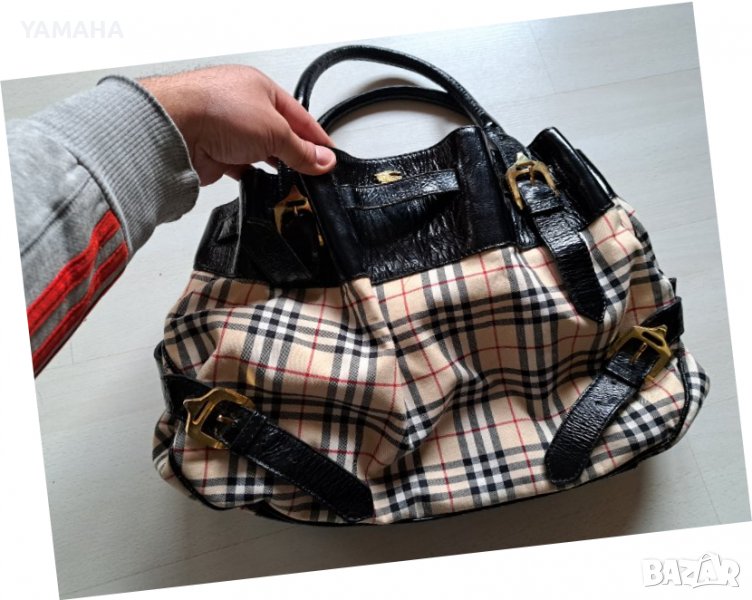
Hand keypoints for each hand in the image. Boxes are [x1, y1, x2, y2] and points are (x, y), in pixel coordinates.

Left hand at [140, 65, 335, 185]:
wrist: (172, 129)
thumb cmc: (214, 110)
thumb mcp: (274, 130)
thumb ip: (301, 150)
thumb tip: (323, 160)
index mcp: (260, 89)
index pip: (299, 117)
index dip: (317, 139)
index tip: (330, 158)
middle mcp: (243, 107)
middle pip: (280, 135)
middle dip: (298, 154)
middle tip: (315, 173)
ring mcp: (227, 131)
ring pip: (261, 152)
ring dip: (276, 166)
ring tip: (294, 182)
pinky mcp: (214, 154)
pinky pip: (242, 168)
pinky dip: (254, 177)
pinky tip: (264, 185)